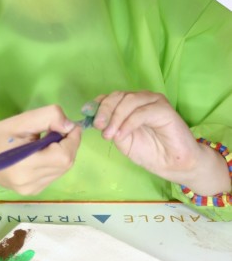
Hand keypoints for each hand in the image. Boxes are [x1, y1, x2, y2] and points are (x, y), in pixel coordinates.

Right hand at [0, 105, 81, 202]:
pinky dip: (54, 161)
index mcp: (25, 165)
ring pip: (62, 169)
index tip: (68, 125)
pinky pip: (53, 174)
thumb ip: (48, 117)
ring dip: (61, 152)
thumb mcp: (19, 121)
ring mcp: (32, 189)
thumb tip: (69, 125)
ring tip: (43, 142)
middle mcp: (31, 182)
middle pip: (66, 163)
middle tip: (55, 130)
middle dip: (68, 144)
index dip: (72, 139)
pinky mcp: (33, 191)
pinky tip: (39, 154)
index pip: (64, 156)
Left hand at [93, 91, 229, 193]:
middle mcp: (142, 99)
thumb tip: (96, 120)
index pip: (111, 97)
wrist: (173, 164)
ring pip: (129, 101)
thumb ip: (110, 128)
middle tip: (98, 127)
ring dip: (116, 118)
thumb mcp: (122, 140)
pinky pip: (141, 112)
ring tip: (109, 135)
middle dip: (104, 110)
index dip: (98, 105)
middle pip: (118, 96)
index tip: (88, 118)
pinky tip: (121, 135)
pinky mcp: (164, 110)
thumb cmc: (149, 152)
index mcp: (130, 105)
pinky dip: (128, 123)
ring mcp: (154, 102)